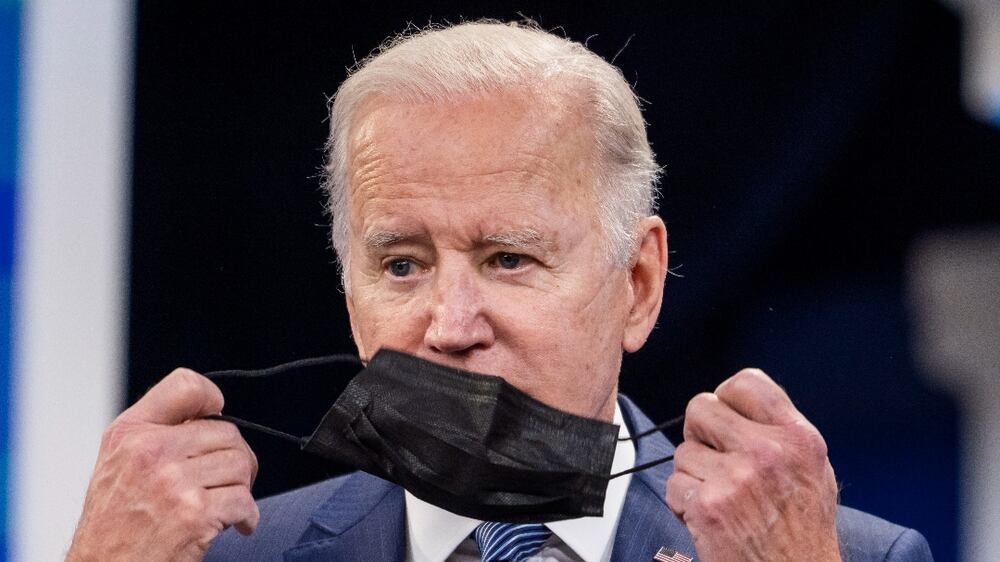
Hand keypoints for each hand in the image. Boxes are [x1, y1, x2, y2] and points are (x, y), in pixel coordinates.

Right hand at [66, 368, 258, 561]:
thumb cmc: (111, 527)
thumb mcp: (117, 464)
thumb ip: (154, 433)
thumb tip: (206, 415)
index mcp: (130, 433)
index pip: (185, 386)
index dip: (210, 397)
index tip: (216, 412)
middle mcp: (150, 451)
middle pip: (226, 432)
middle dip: (235, 457)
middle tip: (227, 479)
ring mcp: (173, 482)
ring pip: (240, 464)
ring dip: (241, 487)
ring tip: (226, 502)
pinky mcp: (194, 514)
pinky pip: (244, 501)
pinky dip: (248, 516)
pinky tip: (235, 524)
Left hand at [666, 369, 840, 561]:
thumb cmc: (804, 533)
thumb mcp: (813, 471)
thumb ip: (780, 432)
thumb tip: (738, 403)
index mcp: (798, 438)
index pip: (746, 382)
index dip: (726, 398)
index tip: (726, 419)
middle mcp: (769, 452)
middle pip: (701, 408)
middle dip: (700, 434)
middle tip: (715, 460)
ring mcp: (737, 478)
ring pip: (683, 451)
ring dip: (694, 475)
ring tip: (724, 500)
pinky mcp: (709, 506)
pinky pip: (675, 485)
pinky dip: (685, 504)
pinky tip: (711, 519)